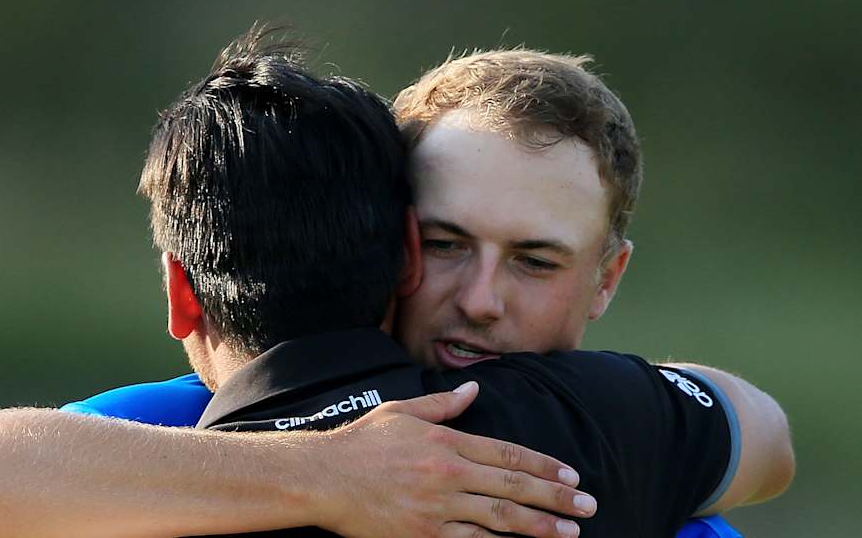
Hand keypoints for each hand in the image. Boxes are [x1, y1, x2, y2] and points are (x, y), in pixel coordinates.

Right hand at [317, 382, 594, 537]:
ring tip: (569, 532)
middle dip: (557, 497)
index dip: (545, 466)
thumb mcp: (402, 412)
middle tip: (588, 505)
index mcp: (447, 442)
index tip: (572, 476)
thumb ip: (443, 404)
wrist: (323, 478)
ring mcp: (437, 508)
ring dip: (540, 525)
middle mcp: (448, 475)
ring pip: (500, 519)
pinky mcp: (423, 535)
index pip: (509, 454)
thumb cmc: (362, 443)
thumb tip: (474, 388)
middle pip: (514, 487)